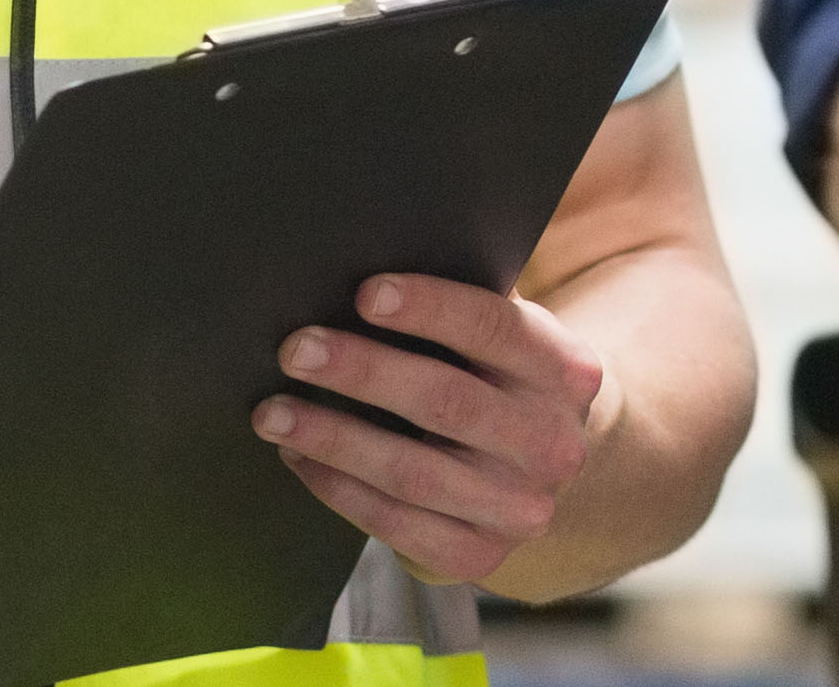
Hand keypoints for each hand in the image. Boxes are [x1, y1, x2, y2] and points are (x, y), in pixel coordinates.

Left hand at [263, 275, 612, 586]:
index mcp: (566, 371)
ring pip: (411, 471)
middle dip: (363, 372)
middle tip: (295, 350)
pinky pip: (395, 523)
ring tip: (273, 412)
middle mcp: (553, 444)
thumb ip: (459, 314)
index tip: (364, 293)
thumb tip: (358, 283)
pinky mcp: (479, 555)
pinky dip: (337, 489)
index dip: (431, 309)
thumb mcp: (506, 341)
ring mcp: (520, 508)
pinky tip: (298, 457)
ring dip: (332, 439)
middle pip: (447, 402)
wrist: (540, 466)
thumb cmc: (498, 379)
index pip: (496, 330)